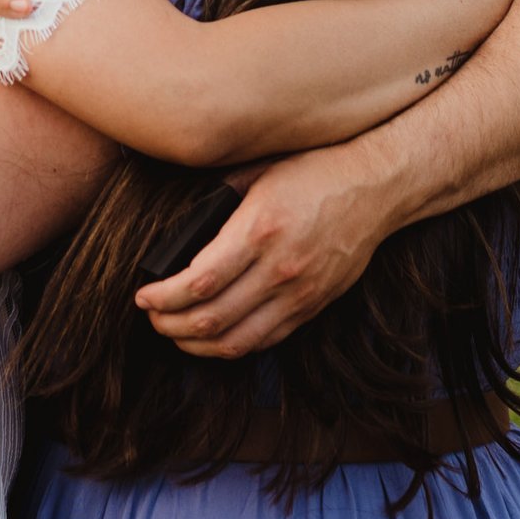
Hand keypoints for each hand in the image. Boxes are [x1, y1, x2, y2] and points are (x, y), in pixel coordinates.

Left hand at [134, 145, 391, 357]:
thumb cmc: (313, 171)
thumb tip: (176, 232)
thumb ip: (217, 202)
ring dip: (195, 345)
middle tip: (151, 316)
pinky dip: (231, 347)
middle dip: (170, 324)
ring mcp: (299, 293)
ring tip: (174, 332)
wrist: (376, 187)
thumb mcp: (258, 172)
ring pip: (236, 341)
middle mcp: (280, 268)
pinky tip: (212, 337)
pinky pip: (264, 340)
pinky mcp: (313, 306)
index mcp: (260, 230)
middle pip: (211, 319)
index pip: (199, 283)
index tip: (143, 295)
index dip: (163, 297)